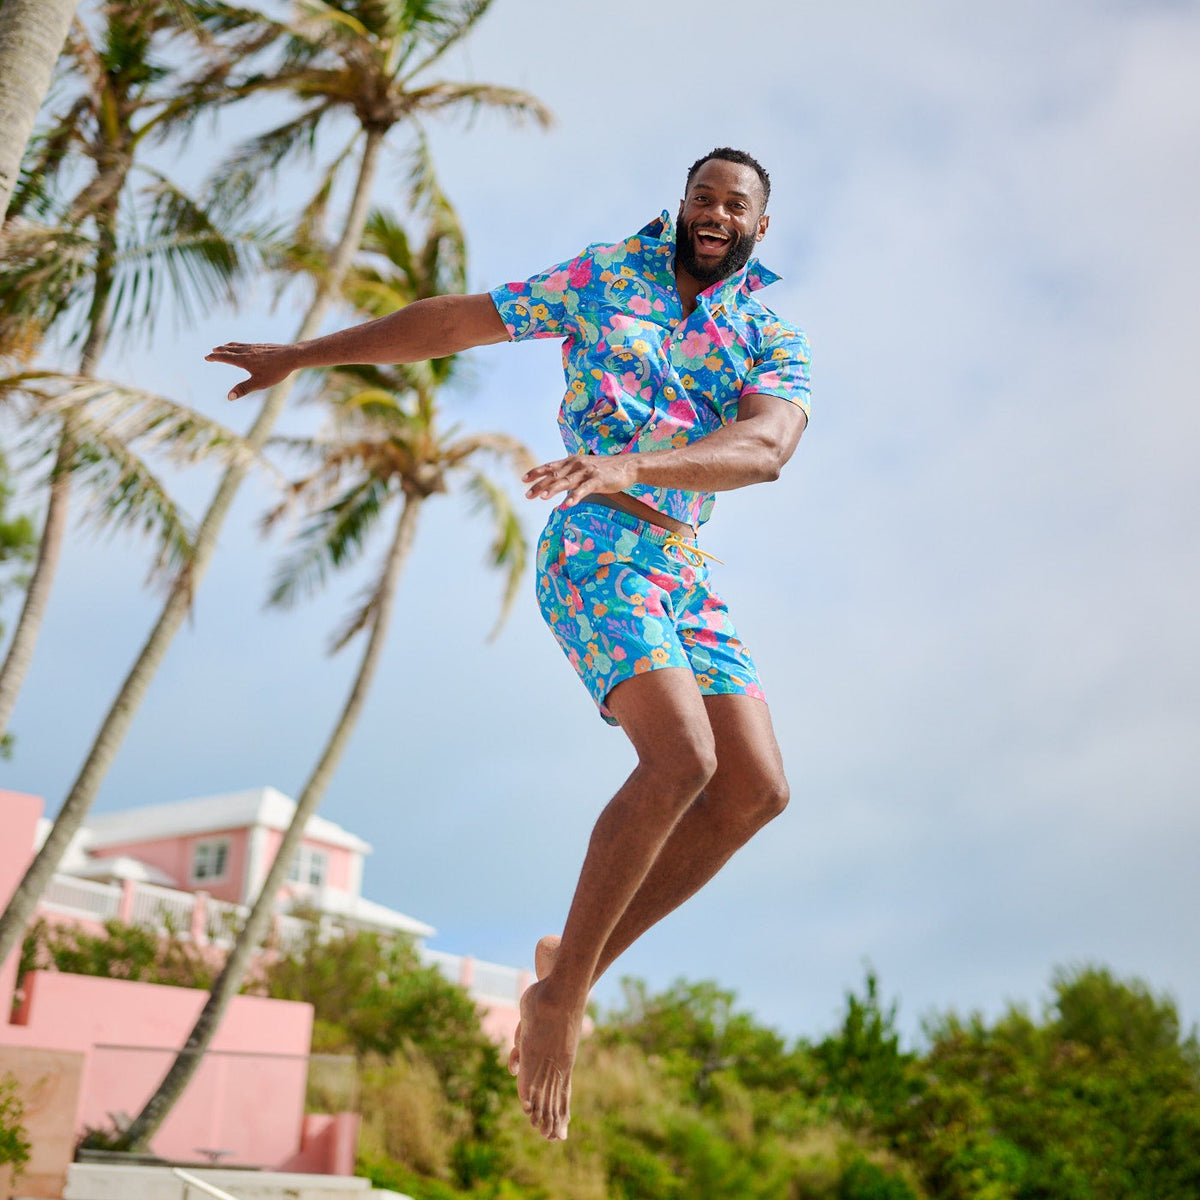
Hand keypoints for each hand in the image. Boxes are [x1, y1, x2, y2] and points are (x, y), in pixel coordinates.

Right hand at [205, 342, 298, 400]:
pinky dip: (240, 345)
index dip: (215, 357)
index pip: (225, 357)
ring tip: (224, 346)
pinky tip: (244, 347)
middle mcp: (248, 351)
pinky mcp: (263, 346)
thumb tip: (229, 397)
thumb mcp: (259, 383)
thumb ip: (243, 389)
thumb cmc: (276, 371)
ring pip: (238, 346)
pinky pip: (247, 345)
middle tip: (212, 351)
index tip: (207, 357)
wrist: (291, 356)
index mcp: (244, 360)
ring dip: (229, 346)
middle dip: (220, 351)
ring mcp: (255, 347)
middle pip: (230, 350)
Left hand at [523, 452, 637, 504]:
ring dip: (553, 489)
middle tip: (527, 495)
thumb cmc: (604, 469)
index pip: (550, 466)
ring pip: (566, 481)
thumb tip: (556, 483)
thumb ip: (570, 474)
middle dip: (539, 485)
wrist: (627, 465)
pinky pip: (584, 489)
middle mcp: (576, 464)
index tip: (523, 479)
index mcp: (571, 461)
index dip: (536, 472)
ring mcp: (586, 471)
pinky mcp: (597, 479)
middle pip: (554, 475)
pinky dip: (575, 496)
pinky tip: (567, 504)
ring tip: (542, 497)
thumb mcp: (584, 469)